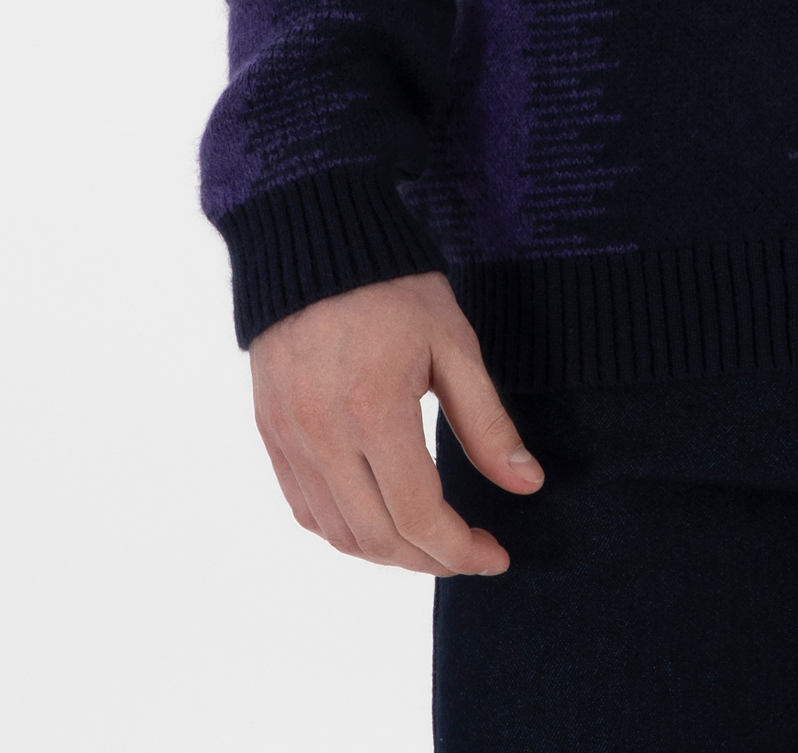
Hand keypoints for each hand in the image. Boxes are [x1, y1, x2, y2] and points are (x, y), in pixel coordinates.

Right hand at [250, 271, 543, 574]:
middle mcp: (322, 435)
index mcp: (373, 410)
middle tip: (470, 552)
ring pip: (337, 535)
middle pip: (377, 539)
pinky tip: (378, 521)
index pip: (420, 516)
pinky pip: (304, 509)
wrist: (311, 236)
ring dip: (387, 553)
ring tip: (431, 541)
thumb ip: (488, 422)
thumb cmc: (392, 286)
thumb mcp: (453, 343)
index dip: (462, 551)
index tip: (496, 556)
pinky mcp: (270, 432)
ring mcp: (288, 438)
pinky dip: (344, 531)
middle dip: (431, 561)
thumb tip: (527, 486)